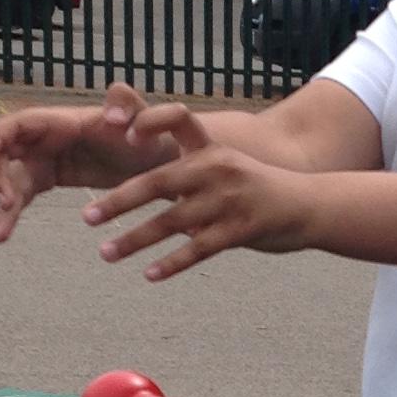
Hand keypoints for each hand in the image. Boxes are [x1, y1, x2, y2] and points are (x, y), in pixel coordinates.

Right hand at [0, 81, 190, 242]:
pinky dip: (9, 215)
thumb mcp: (142, 116)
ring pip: (10, 182)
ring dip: (0, 207)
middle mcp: (43, 138)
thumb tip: (114, 117)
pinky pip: (21, 197)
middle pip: (3, 155)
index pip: (16, 125)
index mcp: (58, 121)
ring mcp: (42, 159)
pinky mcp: (46, 179)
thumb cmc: (149, 133)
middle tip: (6, 203)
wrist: (156, 158)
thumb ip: (128, 105)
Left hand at [81, 106, 319, 280]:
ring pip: (171, 222)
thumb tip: (148, 195)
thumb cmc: (258, 189)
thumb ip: (187, 180)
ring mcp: (228, 200)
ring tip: (106, 254)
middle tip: (87, 218)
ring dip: (135, 240)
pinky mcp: (240, 230)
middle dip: (118, 202)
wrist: (309, 206)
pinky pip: (197, 249)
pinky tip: (149, 275)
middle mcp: (216, 168)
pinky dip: (172, 264)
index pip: (175, 121)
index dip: (147, 125)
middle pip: (158, 182)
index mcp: (210, 147)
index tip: (120, 138)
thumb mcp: (225, 169)